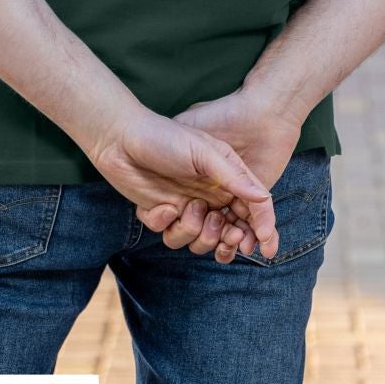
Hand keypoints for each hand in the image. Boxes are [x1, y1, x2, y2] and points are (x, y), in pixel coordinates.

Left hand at [138, 88, 301, 259]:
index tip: (264, 246)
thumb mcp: (204, 152)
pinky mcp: (162, 213)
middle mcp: (210, 195)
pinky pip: (169, 235)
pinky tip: (159, 206)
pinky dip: (165, 223)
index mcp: (227, 179)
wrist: (120, 138)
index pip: (253, 209)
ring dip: (194, 231)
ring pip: (199, 240)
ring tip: (188, 208)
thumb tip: (263, 198)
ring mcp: (186, 206)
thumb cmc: (165, 138)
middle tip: (223, 232)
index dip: (262, 229)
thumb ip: (234, 177)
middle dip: (227, 238)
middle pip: (229, 232)